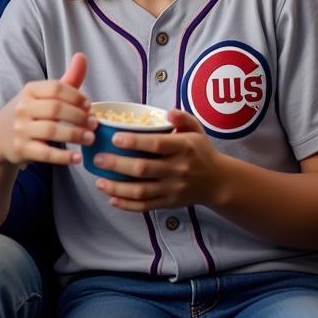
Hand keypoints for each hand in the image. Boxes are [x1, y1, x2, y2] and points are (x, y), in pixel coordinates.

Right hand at [0, 52, 94, 166]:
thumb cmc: (29, 113)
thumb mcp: (43, 95)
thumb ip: (66, 80)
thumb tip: (82, 56)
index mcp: (29, 90)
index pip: (56, 88)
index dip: (76, 96)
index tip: (89, 105)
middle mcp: (23, 108)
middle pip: (56, 109)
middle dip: (79, 116)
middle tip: (94, 124)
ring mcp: (20, 129)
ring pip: (52, 131)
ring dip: (75, 135)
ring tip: (91, 138)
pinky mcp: (21, 149)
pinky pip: (45, 153)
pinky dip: (63, 157)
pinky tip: (78, 158)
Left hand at [92, 109, 225, 211]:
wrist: (219, 182)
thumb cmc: (201, 151)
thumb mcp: (197, 129)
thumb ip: (183, 117)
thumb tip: (168, 112)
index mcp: (184, 148)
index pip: (157, 145)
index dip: (135, 142)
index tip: (114, 137)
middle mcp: (178, 170)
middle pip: (143, 169)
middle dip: (117, 164)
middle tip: (98, 158)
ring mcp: (173, 189)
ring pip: (141, 191)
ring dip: (117, 187)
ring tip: (99, 181)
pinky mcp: (169, 203)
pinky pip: (146, 206)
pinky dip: (127, 205)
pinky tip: (112, 199)